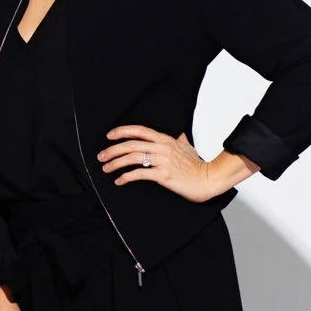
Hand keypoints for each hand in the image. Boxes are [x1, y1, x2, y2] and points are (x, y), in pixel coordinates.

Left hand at [99, 127, 255, 201]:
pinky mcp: (164, 175)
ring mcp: (163, 161)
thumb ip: (179, 140)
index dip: (122, 131)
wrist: (209, 179)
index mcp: (165, 140)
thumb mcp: (187, 147)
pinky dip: (126, 177)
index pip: (140, 130)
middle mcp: (163, 148)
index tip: (109, 136)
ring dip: (115, 163)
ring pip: (133, 158)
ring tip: (106, 168)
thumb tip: (179, 135)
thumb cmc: (197, 165)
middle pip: (131, 144)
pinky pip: (140, 174)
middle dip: (112, 150)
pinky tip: (119, 180)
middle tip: (101, 156)